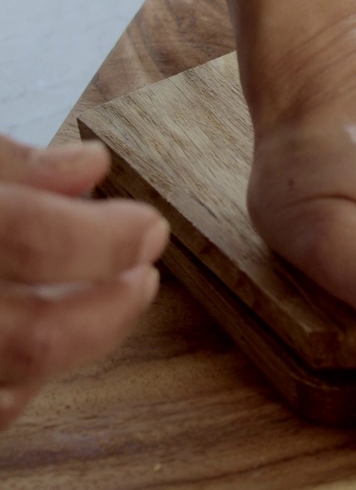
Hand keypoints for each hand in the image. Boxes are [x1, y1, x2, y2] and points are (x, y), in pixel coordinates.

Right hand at [0, 135, 167, 428]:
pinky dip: (30, 379)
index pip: (29, 239)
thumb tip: (91, 167)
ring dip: (81, 344)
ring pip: (16, 383)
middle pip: (33, 337)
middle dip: (109, 308)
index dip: (102, 238)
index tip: (148, 227)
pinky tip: (55, 336)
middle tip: (144, 274)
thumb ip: (10, 166)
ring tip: (116, 299)